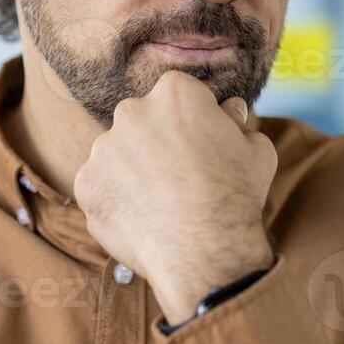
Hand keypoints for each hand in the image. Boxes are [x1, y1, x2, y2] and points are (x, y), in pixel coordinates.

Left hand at [73, 70, 276, 323]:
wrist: (203, 251)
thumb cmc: (236, 196)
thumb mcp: (257, 149)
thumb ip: (236, 123)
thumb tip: (229, 110)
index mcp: (175, 92)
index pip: (180, 95)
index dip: (195, 120)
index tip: (204, 143)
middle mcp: (132, 111)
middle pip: (144, 120)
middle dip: (159, 140)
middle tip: (182, 174)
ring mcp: (103, 148)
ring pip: (120, 153)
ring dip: (135, 169)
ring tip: (163, 202)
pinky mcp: (86, 183)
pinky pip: (102, 186)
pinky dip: (118, 199)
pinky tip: (144, 217)